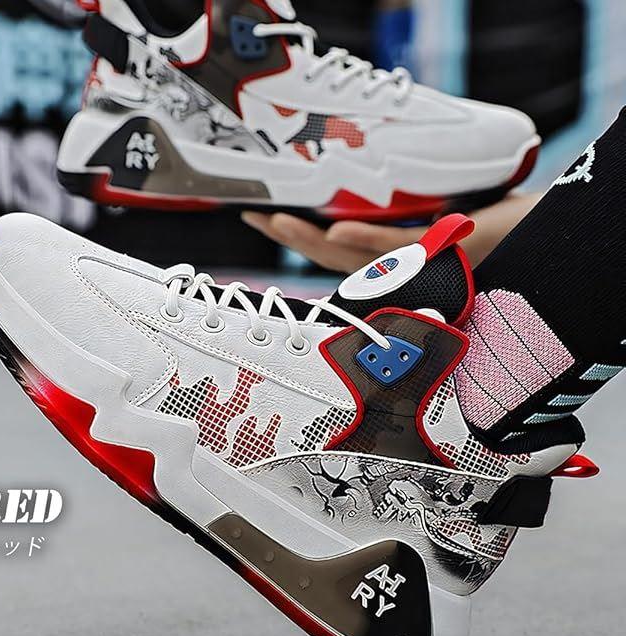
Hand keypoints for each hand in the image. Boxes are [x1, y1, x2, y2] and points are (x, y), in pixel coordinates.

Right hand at [242, 193, 541, 271]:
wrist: (546, 243)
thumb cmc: (498, 233)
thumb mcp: (442, 219)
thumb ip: (409, 220)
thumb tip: (372, 204)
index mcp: (395, 260)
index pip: (338, 250)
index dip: (298, 238)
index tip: (265, 218)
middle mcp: (399, 270)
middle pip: (333, 258)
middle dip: (290, 240)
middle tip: (251, 218)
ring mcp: (416, 264)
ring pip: (355, 258)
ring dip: (311, 241)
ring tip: (274, 222)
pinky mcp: (442, 253)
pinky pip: (398, 250)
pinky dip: (366, 243)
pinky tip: (334, 231)